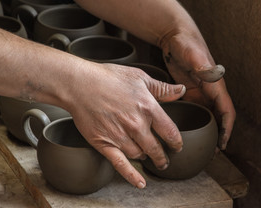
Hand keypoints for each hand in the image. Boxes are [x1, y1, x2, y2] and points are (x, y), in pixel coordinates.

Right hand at [67, 62, 185, 188]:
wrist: (80, 84)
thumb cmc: (108, 78)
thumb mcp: (139, 77)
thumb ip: (162, 88)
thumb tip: (181, 90)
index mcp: (148, 108)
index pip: (170, 132)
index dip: (176, 142)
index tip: (177, 146)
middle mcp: (136, 125)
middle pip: (156, 148)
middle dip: (163, 156)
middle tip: (164, 159)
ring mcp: (120, 136)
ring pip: (140, 155)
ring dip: (145, 157)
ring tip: (146, 156)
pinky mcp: (104, 143)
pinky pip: (121, 164)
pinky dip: (132, 176)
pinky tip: (140, 183)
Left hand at [162, 32, 235, 149]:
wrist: (174, 36)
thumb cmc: (184, 42)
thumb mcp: (192, 53)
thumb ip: (202, 65)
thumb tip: (213, 75)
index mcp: (214, 84)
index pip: (226, 110)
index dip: (227, 128)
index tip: (223, 143)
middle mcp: (209, 90)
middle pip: (218, 117)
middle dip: (218, 134)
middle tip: (212, 152)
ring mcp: (199, 91)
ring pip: (206, 115)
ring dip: (207, 130)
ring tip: (201, 147)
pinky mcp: (188, 91)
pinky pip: (194, 109)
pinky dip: (194, 121)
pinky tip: (186, 131)